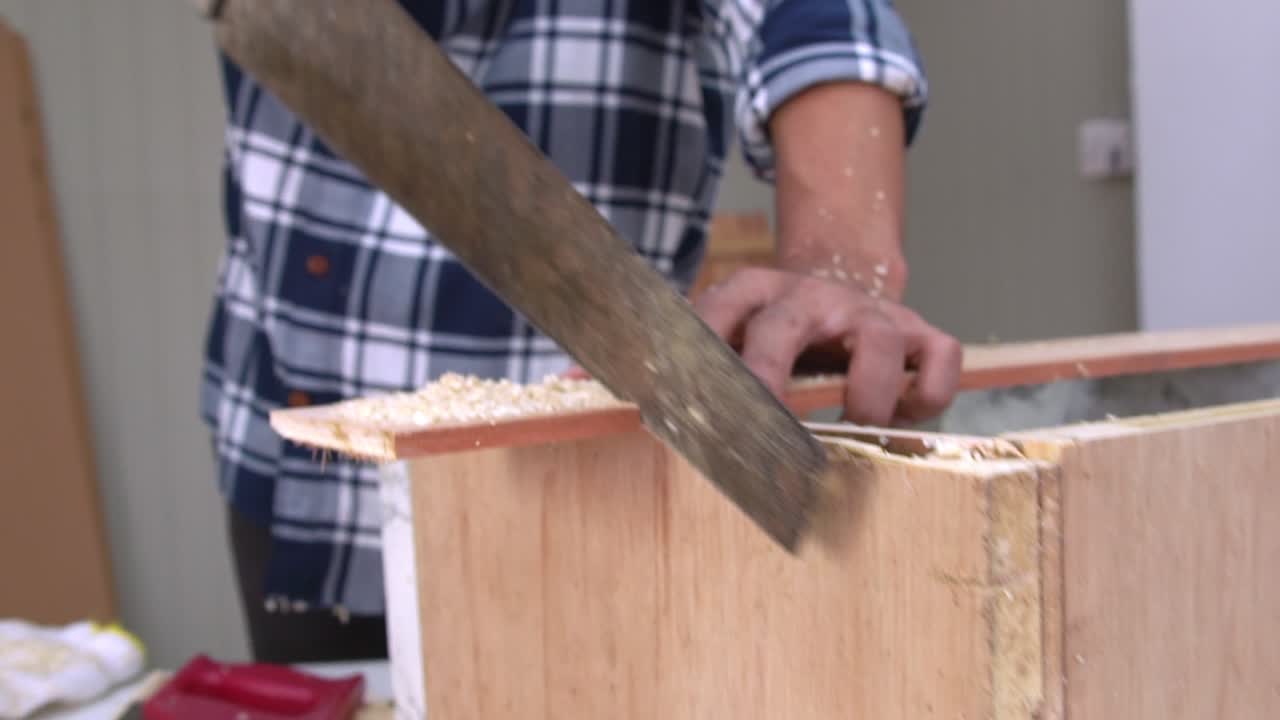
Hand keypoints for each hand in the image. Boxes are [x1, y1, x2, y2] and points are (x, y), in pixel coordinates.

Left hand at [693, 266, 961, 425]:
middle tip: (761, 433)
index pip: (714, 315)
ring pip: (880, 344)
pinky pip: (940, 358)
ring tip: (857, 426)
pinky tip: (905, 415)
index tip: (687, 409)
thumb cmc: (774, 337)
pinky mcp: (920, 332)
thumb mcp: (727, 337)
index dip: (698, 362)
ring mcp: (869, 313)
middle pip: (782, 329)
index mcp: (751, 293)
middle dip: (767, 380)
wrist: (844, 287)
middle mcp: (808, 296)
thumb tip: (594, 396)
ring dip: (868, 397)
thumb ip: (679, 365)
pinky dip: (928, 394)